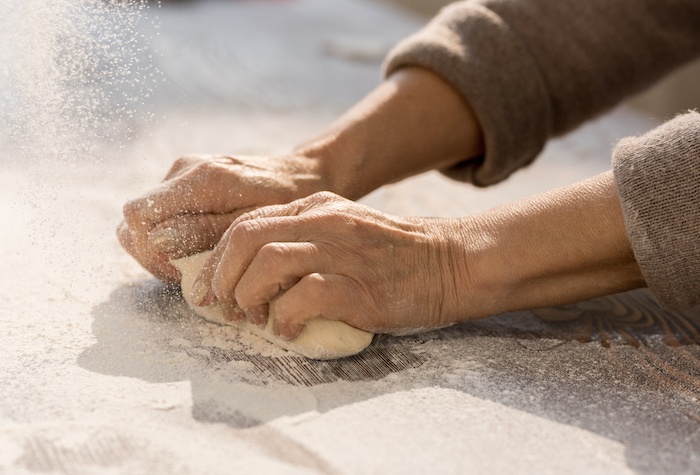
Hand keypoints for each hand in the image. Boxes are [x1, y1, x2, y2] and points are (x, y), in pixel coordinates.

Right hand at [118, 154, 325, 282]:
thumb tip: (157, 240)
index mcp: (201, 179)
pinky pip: (162, 214)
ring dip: (160, 249)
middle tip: (187, 275)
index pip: (139, 215)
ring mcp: (184, 172)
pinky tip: (198, 251)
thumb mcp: (253, 225)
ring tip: (193, 265)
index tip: (180, 272)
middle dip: (152, 255)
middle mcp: (184, 170)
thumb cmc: (286, 203)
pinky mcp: (189, 181)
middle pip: (134, 220)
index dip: (149, 251)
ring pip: (145, 220)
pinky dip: (171, 238)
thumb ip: (205, 232)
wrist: (301, 175)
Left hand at [190, 192, 472, 337]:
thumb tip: (253, 271)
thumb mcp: (343, 229)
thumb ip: (303, 238)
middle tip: (221, 306)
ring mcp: (340, 250)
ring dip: (248, 295)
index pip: (246, 222)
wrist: (447, 263)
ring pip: (267, 262)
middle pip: (246, 237)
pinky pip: (303, 297)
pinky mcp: (356, 284)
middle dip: (221, 275)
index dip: (218, 257)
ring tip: (254, 318)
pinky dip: (285, 318)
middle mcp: (323, 221)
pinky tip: (289, 330)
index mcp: (314, 206)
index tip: (209, 287)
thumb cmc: (392, 257)